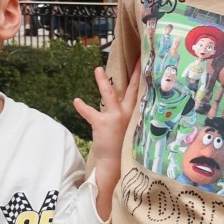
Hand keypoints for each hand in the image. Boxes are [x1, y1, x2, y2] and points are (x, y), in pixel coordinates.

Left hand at [74, 63, 140, 218]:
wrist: (116, 165)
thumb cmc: (123, 146)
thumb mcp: (131, 129)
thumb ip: (131, 115)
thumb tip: (129, 102)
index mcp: (137, 114)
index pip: (143, 93)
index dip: (144, 77)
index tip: (147, 62)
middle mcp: (129, 113)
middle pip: (133, 89)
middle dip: (135, 74)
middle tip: (138, 59)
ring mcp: (116, 117)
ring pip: (109, 94)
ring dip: (102, 82)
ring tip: (97, 69)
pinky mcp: (102, 123)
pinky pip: (90, 112)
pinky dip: (82, 107)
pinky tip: (77, 101)